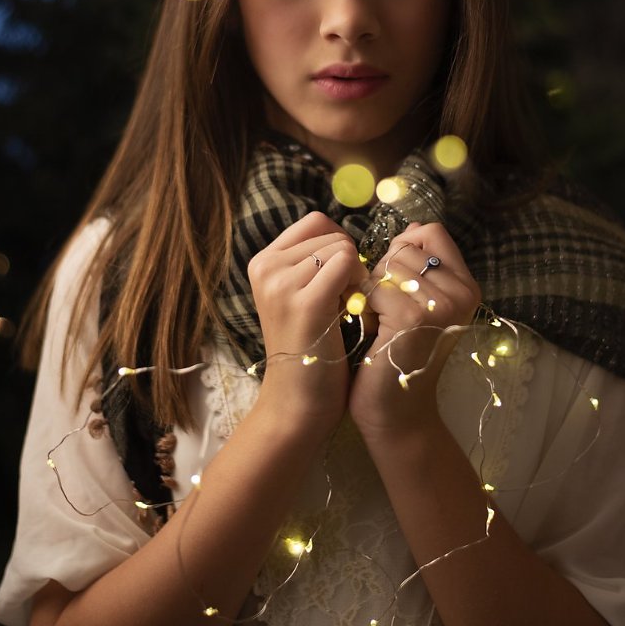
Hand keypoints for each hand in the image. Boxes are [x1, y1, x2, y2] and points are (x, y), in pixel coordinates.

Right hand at [248, 211, 366, 435]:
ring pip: (342, 247)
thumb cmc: (311, 350)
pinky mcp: (304, 302)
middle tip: (348, 301)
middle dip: (350, 262)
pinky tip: (355, 312)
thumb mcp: (302, 296)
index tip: (343, 281)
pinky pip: (347, 264)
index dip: (340, 245)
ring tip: (348, 309)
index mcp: (263, 262)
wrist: (298, 403)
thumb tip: (348, 237)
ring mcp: (281, 283)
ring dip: (358, 275)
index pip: (315, 222)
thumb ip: (315, 264)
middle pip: (331, 233)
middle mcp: (265, 267)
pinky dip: (361, 284)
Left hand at [348, 222, 480, 438]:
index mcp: (466, 286)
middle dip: (384, 275)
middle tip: (387, 314)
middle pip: (405, 247)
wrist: (395, 412)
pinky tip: (374, 333)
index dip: (403, 249)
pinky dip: (365, 307)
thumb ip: (416, 268)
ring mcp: (441, 304)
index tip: (396, 284)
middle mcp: (462, 292)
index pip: (431, 232)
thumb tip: (412, 228)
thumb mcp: (415, 304)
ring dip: (373, 292)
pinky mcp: (415, 316)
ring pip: (388, 264)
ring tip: (382, 324)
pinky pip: (375, 286)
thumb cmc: (396, 355)